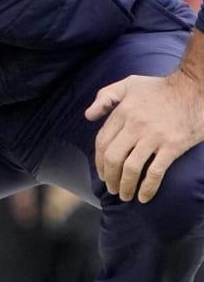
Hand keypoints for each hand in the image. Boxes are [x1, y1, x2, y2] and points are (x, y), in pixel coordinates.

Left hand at [86, 69, 203, 201]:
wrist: (196, 86)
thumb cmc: (162, 87)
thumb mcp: (130, 84)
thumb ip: (106, 97)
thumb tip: (88, 116)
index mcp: (123, 112)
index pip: (102, 142)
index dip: (99, 162)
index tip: (102, 174)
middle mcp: (135, 125)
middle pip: (113, 158)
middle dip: (109, 177)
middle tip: (111, 189)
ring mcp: (154, 136)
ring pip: (131, 168)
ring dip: (125, 186)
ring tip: (125, 196)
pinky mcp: (173, 145)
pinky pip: (155, 171)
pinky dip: (147, 187)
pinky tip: (144, 197)